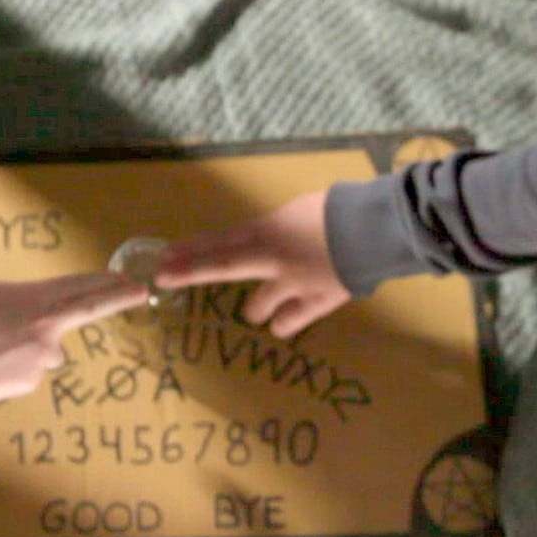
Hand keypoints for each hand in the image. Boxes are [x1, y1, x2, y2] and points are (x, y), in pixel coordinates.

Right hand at [0, 271, 148, 404]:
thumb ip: (24, 305)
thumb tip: (38, 322)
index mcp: (38, 301)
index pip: (84, 290)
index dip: (112, 285)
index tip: (138, 283)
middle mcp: (48, 329)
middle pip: (85, 311)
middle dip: (116, 297)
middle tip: (140, 291)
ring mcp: (41, 359)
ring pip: (44, 354)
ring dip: (27, 351)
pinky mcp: (29, 383)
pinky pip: (25, 375)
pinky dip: (10, 371)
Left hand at [154, 189, 349, 338]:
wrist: (374, 229)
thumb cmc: (337, 212)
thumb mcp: (295, 212)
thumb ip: (272, 231)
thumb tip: (259, 243)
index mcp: (269, 231)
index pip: (220, 241)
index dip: (190, 250)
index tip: (162, 256)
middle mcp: (272, 259)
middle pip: (222, 266)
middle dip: (189, 270)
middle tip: (162, 275)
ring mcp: (291, 285)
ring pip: (254, 310)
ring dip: (257, 307)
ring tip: (270, 299)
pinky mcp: (314, 305)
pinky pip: (285, 325)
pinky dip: (283, 321)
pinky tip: (288, 315)